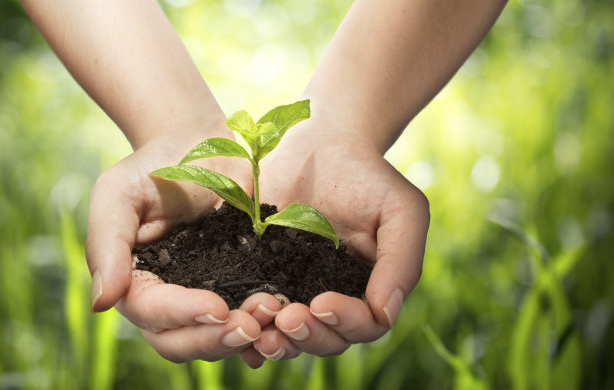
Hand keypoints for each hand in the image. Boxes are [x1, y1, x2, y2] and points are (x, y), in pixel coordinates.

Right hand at [86, 132, 264, 362]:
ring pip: (214, 338)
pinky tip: (283, 321)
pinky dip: (262, 328)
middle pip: (180, 342)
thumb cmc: (154, 166)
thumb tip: (102, 304)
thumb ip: (107, 245)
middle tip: (250, 325)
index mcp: (134, 282)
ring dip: (242, 336)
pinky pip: (245, 319)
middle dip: (215, 339)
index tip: (217, 306)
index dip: (183, 315)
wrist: (201, 144)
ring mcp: (203, 295)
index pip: (151, 313)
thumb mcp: (118, 195)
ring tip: (272, 315)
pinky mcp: (237, 286)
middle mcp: (166, 299)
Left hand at [244, 120, 428, 362]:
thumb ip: (401, 261)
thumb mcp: (401, 210)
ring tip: (259, 329)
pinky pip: (253, 313)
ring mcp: (294, 289)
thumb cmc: (368, 176)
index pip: (364, 326)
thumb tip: (385, 313)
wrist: (321, 143)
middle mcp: (332, 297)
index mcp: (368, 289)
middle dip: (305, 336)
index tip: (321, 302)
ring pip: (288, 336)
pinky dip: (245, 330)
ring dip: (275, 341)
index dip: (344, 323)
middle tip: (285, 318)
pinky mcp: (259, 275)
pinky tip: (232, 325)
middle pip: (325, 340)